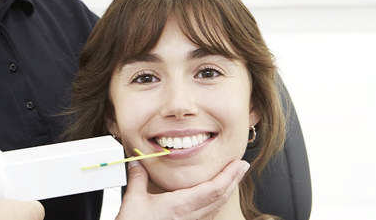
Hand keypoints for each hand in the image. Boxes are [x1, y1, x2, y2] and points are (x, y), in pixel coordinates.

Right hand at [115, 159, 249, 219]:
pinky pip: (206, 215)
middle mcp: (188, 216)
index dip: (229, 176)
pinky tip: (214, 199)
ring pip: (215, 207)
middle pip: (220, 197)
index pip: (213, 189)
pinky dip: (215, 203)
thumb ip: (138, 178)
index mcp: (179, 205)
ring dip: (226, 191)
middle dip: (234, 180)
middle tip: (242, 167)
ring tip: (232, 179)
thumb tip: (138, 162)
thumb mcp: (133, 200)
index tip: (238, 164)